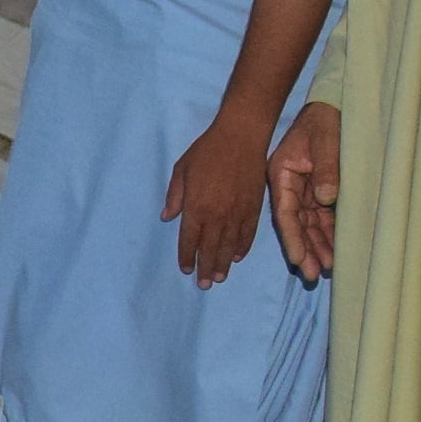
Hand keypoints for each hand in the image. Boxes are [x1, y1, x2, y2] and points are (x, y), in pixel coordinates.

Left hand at [160, 114, 274, 285]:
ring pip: (229, 246)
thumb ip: (175, 196)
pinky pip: (247, 235)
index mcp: (196, 207)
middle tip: (204, 285)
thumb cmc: (207, 150)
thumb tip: (167, 217)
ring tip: (219, 278)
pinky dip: (241, 248)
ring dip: (222, 264)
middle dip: (205, 268)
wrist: (241, 137)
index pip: (189, 240)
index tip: (186, 269)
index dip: (187, 256)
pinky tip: (236, 258)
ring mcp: (237, 214)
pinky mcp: (253, 209)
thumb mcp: (181, 170)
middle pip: (209, 249)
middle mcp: (216, 216)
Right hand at [267, 101, 344, 280]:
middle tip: (315, 275)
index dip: (292, 238)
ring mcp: (304, 191)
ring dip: (318, 246)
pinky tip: (336, 251)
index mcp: (281, 174)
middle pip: (296, 224)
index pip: (285, 213)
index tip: (299, 260)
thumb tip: (327, 199)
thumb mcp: (327, 140)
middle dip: (306, 250)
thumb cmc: (326, 120)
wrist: (334, 106)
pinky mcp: (319, 192)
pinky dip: (330, 234)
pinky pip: (323, 218)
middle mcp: (289, 187)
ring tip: (328, 269)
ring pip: (310, 225)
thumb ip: (328, 168)